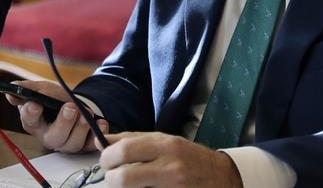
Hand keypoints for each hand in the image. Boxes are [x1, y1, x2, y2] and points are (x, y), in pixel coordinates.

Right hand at [10, 80, 108, 152]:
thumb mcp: (41, 89)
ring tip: (86, 112)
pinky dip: (97, 134)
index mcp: (35, 123)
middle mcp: (49, 136)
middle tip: (71, 107)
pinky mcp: (83, 145)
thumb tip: (12, 89)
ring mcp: (66, 143)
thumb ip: (26, 88)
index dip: (31, 113)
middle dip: (63, 123)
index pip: (29, 120)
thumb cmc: (53, 99)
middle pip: (54, 137)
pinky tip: (101, 123)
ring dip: (81, 127)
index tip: (35, 103)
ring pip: (73, 143)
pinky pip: (91, 145)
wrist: (72, 104)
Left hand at [99, 131, 241, 187]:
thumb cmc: (188, 158)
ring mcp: (173, 187)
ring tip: (130, 184)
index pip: (124, 150)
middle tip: (113, 177)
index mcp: (165, 145)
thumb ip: (131, 139)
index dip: (107, 158)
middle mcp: (170, 166)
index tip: (106, 161)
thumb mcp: (163, 141)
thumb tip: (100, 140)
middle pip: (123, 178)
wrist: (222, 177)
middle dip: (110, 179)